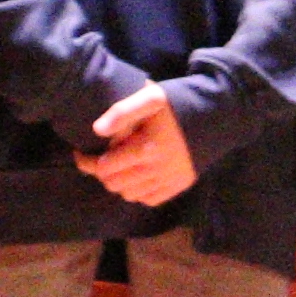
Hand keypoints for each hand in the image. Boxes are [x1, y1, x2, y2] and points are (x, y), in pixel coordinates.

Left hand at [84, 83, 199, 208]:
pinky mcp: (179, 185)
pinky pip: (149, 199)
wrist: (214, 115)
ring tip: (117, 166)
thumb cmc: (176, 104)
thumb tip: (97, 130)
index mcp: (147, 148)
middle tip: (99, 159)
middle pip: (114, 184)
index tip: (81, 152)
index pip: (104, 168)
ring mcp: (169, 180)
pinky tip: (137, 175)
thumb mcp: (150, 96)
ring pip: (130, 195)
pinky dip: (138, 192)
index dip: (87, 162)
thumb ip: (122, 110)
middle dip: (102, 173)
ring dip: (119, 183)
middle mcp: (158, 169)